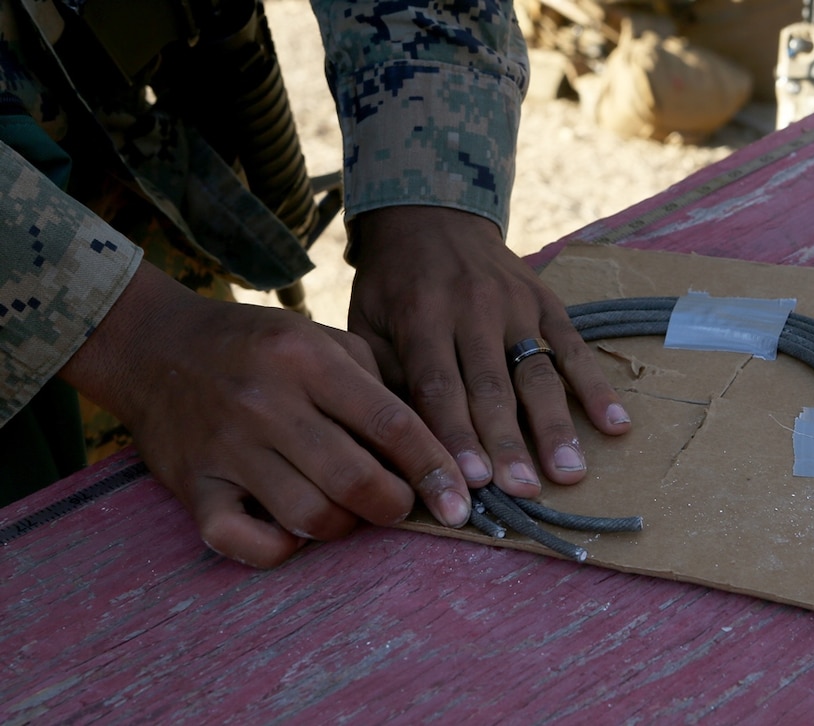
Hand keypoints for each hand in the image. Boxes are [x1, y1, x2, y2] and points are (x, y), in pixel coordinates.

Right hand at [60, 262, 470, 567]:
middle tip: (400, 504)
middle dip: (395, 505)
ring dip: (343, 525)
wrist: (153, 347)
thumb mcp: (321, 338)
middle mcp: (267, 403)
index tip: (461, 500)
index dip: (434, 468)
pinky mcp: (193, 487)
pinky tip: (292, 532)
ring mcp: (226, 449)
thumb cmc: (256, 345)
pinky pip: (242, 542)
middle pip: (355, 479)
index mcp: (307, 360)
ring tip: (348, 508)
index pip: (390, 423)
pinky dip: (278, 549)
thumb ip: (377, 382)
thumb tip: (433, 444)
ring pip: (309, 516)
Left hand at [344, 206, 630, 497]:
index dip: (455, 438)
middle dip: (507, 444)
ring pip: (538, 372)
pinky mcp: (547, 303)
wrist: (431, 216)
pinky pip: (575, 347)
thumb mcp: (366, 321)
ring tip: (569, 473)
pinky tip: (616, 426)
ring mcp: (516, 305)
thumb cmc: (392, 285)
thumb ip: (382, 377)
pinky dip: (596, 387)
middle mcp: (472, 310)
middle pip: (493, 387)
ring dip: (555, 425)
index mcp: (421, 316)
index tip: (467, 486)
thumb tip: (399, 446)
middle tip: (521, 493)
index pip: (440, 388)